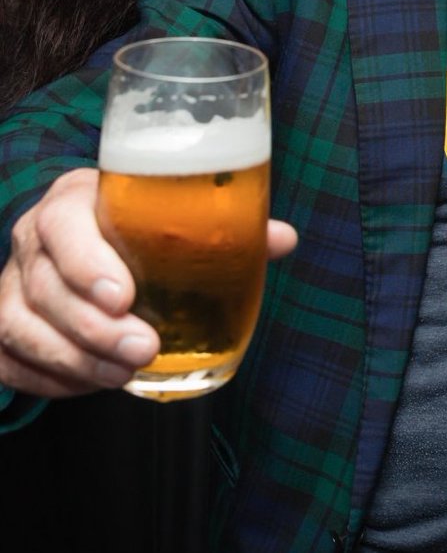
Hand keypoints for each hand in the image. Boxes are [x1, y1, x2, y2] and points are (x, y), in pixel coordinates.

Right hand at [0, 168, 298, 397]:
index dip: (87, 261)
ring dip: (74, 358)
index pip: (64, 223)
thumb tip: (282, 239)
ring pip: (20, 326)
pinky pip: (7, 359)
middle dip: (93, 327)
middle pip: (44, 284)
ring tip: (125, 373)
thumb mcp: (173, 214)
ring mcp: (10, 283)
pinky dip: (49, 379)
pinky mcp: (3, 324)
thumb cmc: (139, 226)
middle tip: (143, 349)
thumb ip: (225, 226)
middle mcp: (33, 238)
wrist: (89, 241)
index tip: (124, 296)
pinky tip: (92, 384)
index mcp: (75, 200)